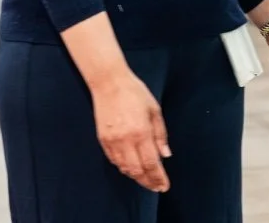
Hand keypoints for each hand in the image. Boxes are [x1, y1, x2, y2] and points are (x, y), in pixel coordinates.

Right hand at [91, 74, 170, 192]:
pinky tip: (131, 167)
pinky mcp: (102, 140)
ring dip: (136, 176)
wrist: (109, 83)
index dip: (158, 178)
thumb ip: (161, 134)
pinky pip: (114, 161)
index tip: (164, 186)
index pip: (152, 164)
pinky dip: (124, 167)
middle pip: (137, 171)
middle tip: (156, 186)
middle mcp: (126, 141)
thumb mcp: (154, 110)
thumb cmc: (135, 93)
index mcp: (141, 132)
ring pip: (124, 168)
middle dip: (148, 182)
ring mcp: (112, 142)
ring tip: (146, 179)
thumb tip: (166, 155)